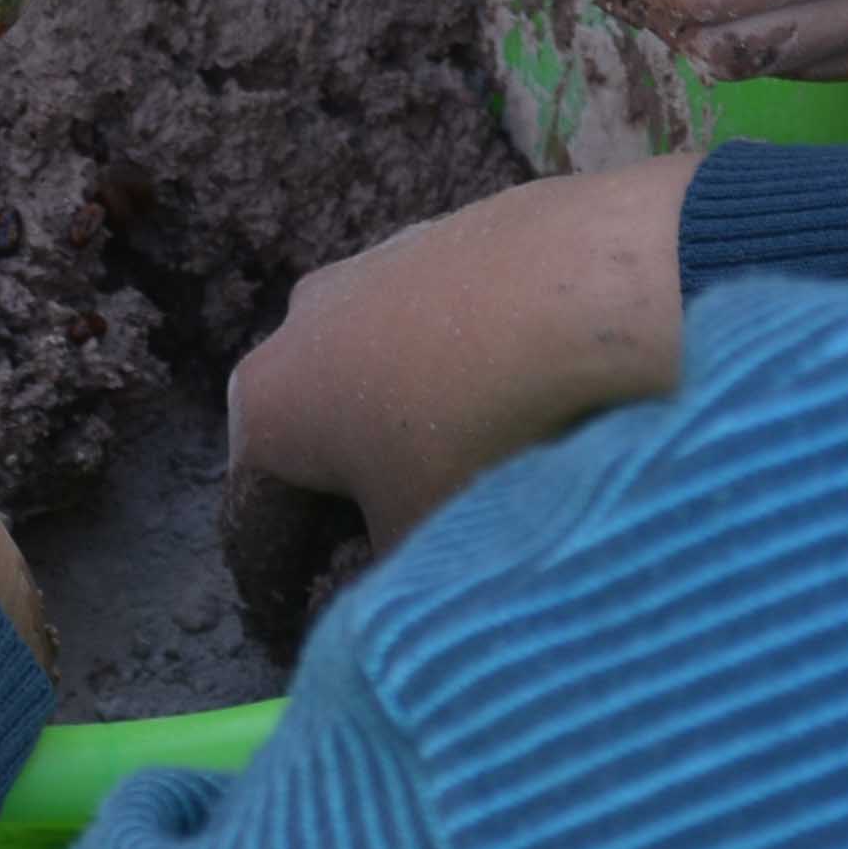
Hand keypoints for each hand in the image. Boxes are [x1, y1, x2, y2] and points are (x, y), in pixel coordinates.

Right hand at [227, 156, 695, 546]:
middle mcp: (297, 320)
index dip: (285, 584)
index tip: (318, 621)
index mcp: (264, 402)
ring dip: (419, 419)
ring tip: (490, 466)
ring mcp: (376, 260)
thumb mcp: (420, 544)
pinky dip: (476, 363)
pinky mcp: (455, 227)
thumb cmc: (476, 433)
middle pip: (319, 434)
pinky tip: (535, 394)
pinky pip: (453, 323)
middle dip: (356, 490)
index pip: (259, 516)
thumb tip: (400, 573)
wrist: (589, 284)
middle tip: (413, 542)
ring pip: (385, 370)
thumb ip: (387, 574)